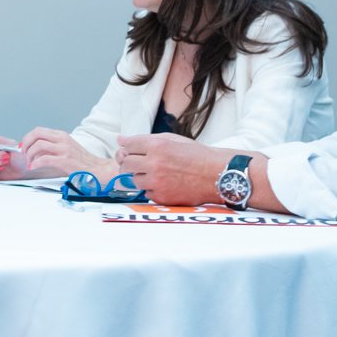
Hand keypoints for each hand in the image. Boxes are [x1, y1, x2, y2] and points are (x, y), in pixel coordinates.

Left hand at [17, 128, 113, 179]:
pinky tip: (34, 167)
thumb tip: (35, 150)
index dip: (28, 138)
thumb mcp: (66, 147)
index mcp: (61, 135)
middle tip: (24, 153)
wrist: (96, 168)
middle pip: (36, 134)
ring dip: (29, 154)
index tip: (24, 146)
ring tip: (29, 162)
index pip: (39, 130)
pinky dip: (35, 163)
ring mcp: (63, 149)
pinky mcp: (64, 160)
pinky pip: (43, 159)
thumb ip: (52, 146)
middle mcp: (62, 139)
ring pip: (38, 145)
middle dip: (26, 143)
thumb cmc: (81, 160)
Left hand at [116, 133, 230, 204]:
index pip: (127, 145)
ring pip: (133, 180)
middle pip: (125, 163)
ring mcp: (157, 182)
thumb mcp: (172, 140)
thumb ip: (144, 139)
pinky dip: (152, 189)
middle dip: (129, 163)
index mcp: (157, 145)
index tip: (134, 150)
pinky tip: (165, 183)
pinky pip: (146, 193)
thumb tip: (121, 139)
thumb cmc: (195, 156)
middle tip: (140, 164)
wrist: (216, 175)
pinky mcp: (161, 197)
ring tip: (157, 173)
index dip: (129, 148)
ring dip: (141, 177)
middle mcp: (155, 163)